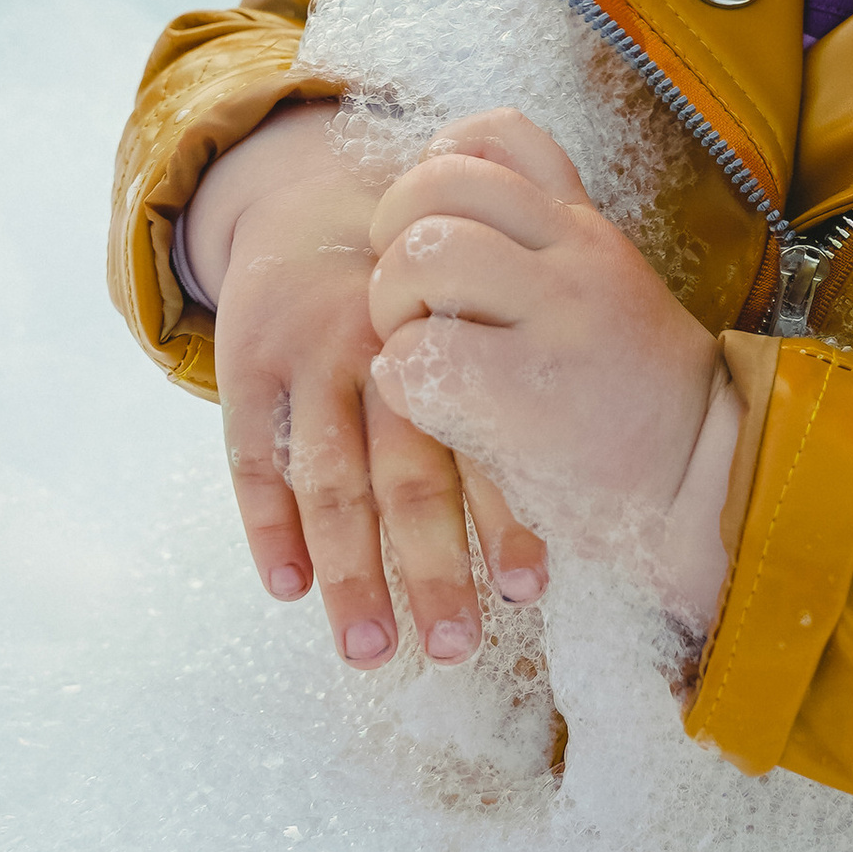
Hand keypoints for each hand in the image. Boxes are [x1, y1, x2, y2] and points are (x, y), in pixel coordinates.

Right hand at [187, 104, 548, 669]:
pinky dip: (268, 525)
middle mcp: (384, 344)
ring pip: (329, 480)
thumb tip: (606, 492)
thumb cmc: (424, 283)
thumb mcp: (479, 293)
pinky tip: (289, 589)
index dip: (503, 519)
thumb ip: (518, 372)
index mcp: (455, 330)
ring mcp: (310, 354)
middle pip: (407, 473)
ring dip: (351, 573)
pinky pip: (251, 455)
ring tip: (373, 652)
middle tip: (456, 648)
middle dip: (430, 567)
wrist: (312, 199)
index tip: (526, 593)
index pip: (482, 440)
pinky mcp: (246, 363)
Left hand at [365, 111, 741, 631]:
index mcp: (584, 229)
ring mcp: (557, 318)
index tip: (434, 224)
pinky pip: (419, 353)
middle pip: (440, 184)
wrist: (706, 484)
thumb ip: (542, 249)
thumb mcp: (605, 293)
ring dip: (393, 305)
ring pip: (423, 253)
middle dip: (394, 238)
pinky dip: (405, 381)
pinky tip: (437, 410)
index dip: (438, 167)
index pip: (497, 136)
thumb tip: (436, 223)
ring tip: (421, 352)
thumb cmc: (633, 402)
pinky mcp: (528, 393)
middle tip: (407, 301)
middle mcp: (574, 256)